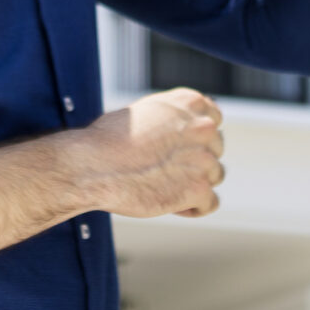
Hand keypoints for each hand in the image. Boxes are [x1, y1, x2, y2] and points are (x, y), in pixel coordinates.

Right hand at [72, 88, 224, 217]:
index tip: (180, 148)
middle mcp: (203, 126)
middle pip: (215, 149)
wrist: (93, 165)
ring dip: (194, 183)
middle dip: (196, 160)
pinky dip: (193, 207)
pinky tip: (172, 205)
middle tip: (164, 170)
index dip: (197, 137)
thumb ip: (172, 118)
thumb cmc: (108, 140)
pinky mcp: (199, 188)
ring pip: (214, 175)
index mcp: (190, 102)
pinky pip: (210, 203)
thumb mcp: (145, 111)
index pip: (214, 119)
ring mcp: (204, 158)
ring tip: (163, 187)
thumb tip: (183, 131)